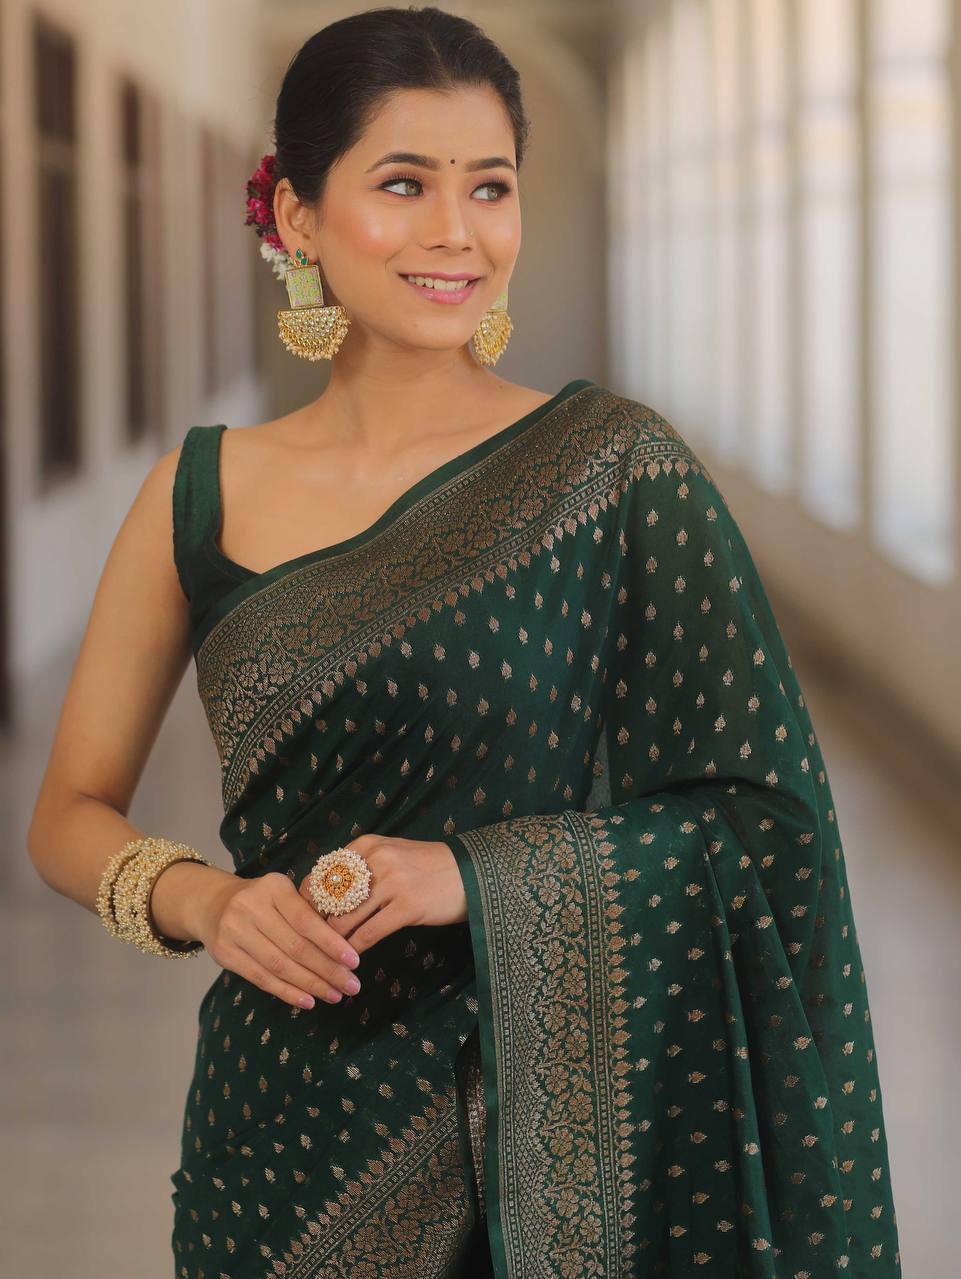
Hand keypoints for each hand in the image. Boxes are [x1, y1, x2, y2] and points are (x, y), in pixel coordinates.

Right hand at [192, 871, 364, 1009]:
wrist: (213, 904)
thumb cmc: (263, 900)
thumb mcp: (284, 894)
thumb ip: (308, 914)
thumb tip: (345, 950)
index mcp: (274, 887)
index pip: (306, 920)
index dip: (331, 944)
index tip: (354, 961)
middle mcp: (251, 906)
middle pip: (295, 946)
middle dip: (327, 970)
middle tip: (351, 985)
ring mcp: (234, 931)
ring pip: (280, 966)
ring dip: (311, 985)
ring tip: (334, 995)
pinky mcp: (224, 954)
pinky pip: (261, 978)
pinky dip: (287, 992)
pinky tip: (308, 1000)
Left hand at [298, 834, 466, 955]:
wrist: (471, 873)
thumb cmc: (427, 866)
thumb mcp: (391, 854)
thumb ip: (360, 867)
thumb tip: (322, 892)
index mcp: (366, 845)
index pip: (322, 875)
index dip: (308, 902)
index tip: (301, 922)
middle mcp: (376, 860)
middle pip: (330, 899)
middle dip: (317, 926)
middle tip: (308, 946)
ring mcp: (392, 883)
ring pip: (346, 919)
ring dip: (333, 943)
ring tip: (326, 958)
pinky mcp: (407, 907)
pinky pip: (369, 933)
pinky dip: (355, 950)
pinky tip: (352, 960)